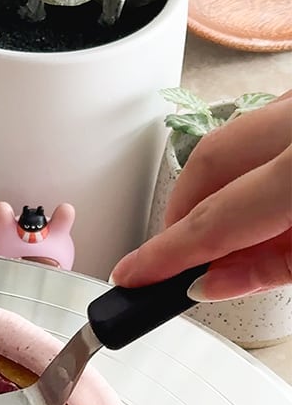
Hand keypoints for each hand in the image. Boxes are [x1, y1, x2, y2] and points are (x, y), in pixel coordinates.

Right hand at [111, 90, 291, 300]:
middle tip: (180, 257)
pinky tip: (267, 199)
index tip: (133, 277)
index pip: (213, 218)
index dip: (164, 255)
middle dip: (185, 213)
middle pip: (211, 160)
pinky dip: (258, 163)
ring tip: (233, 235)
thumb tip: (211, 282)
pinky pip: (269, 122)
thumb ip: (272, 267)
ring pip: (238, 136)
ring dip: (223, 188)